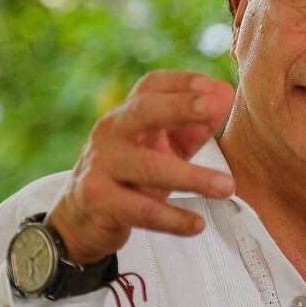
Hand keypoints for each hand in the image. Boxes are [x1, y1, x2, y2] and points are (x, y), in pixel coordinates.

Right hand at [45, 71, 235, 263]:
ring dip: (192, 177)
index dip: (181, 82)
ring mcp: (101, 166)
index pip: (151, 86)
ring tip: (227, 187)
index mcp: (127, 115)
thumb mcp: (161, 148)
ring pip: (149, 167)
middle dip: (180, 107)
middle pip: (144, 112)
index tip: (211, 85)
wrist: (78, 218)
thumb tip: (225, 95)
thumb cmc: (130, 176)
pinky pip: (141, 210)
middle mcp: (111, 133)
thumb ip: (193, 126)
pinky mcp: (98, 201)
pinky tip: (197, 224)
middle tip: (213, 108)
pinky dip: (173, 218)